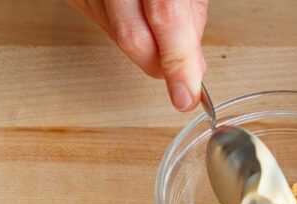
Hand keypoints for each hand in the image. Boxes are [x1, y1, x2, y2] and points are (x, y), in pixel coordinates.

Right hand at [67, 0, 208, 110]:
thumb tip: (194, 66)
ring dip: (147, 46)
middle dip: (162, 66)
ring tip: (163, 28)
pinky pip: (102, 26)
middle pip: (134, 37)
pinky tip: (136, 15)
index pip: (165, 17)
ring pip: (118, 37)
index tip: (186, 95)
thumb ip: (191, 18)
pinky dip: (127, 30)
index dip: (178, 62)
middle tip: (183, 79)